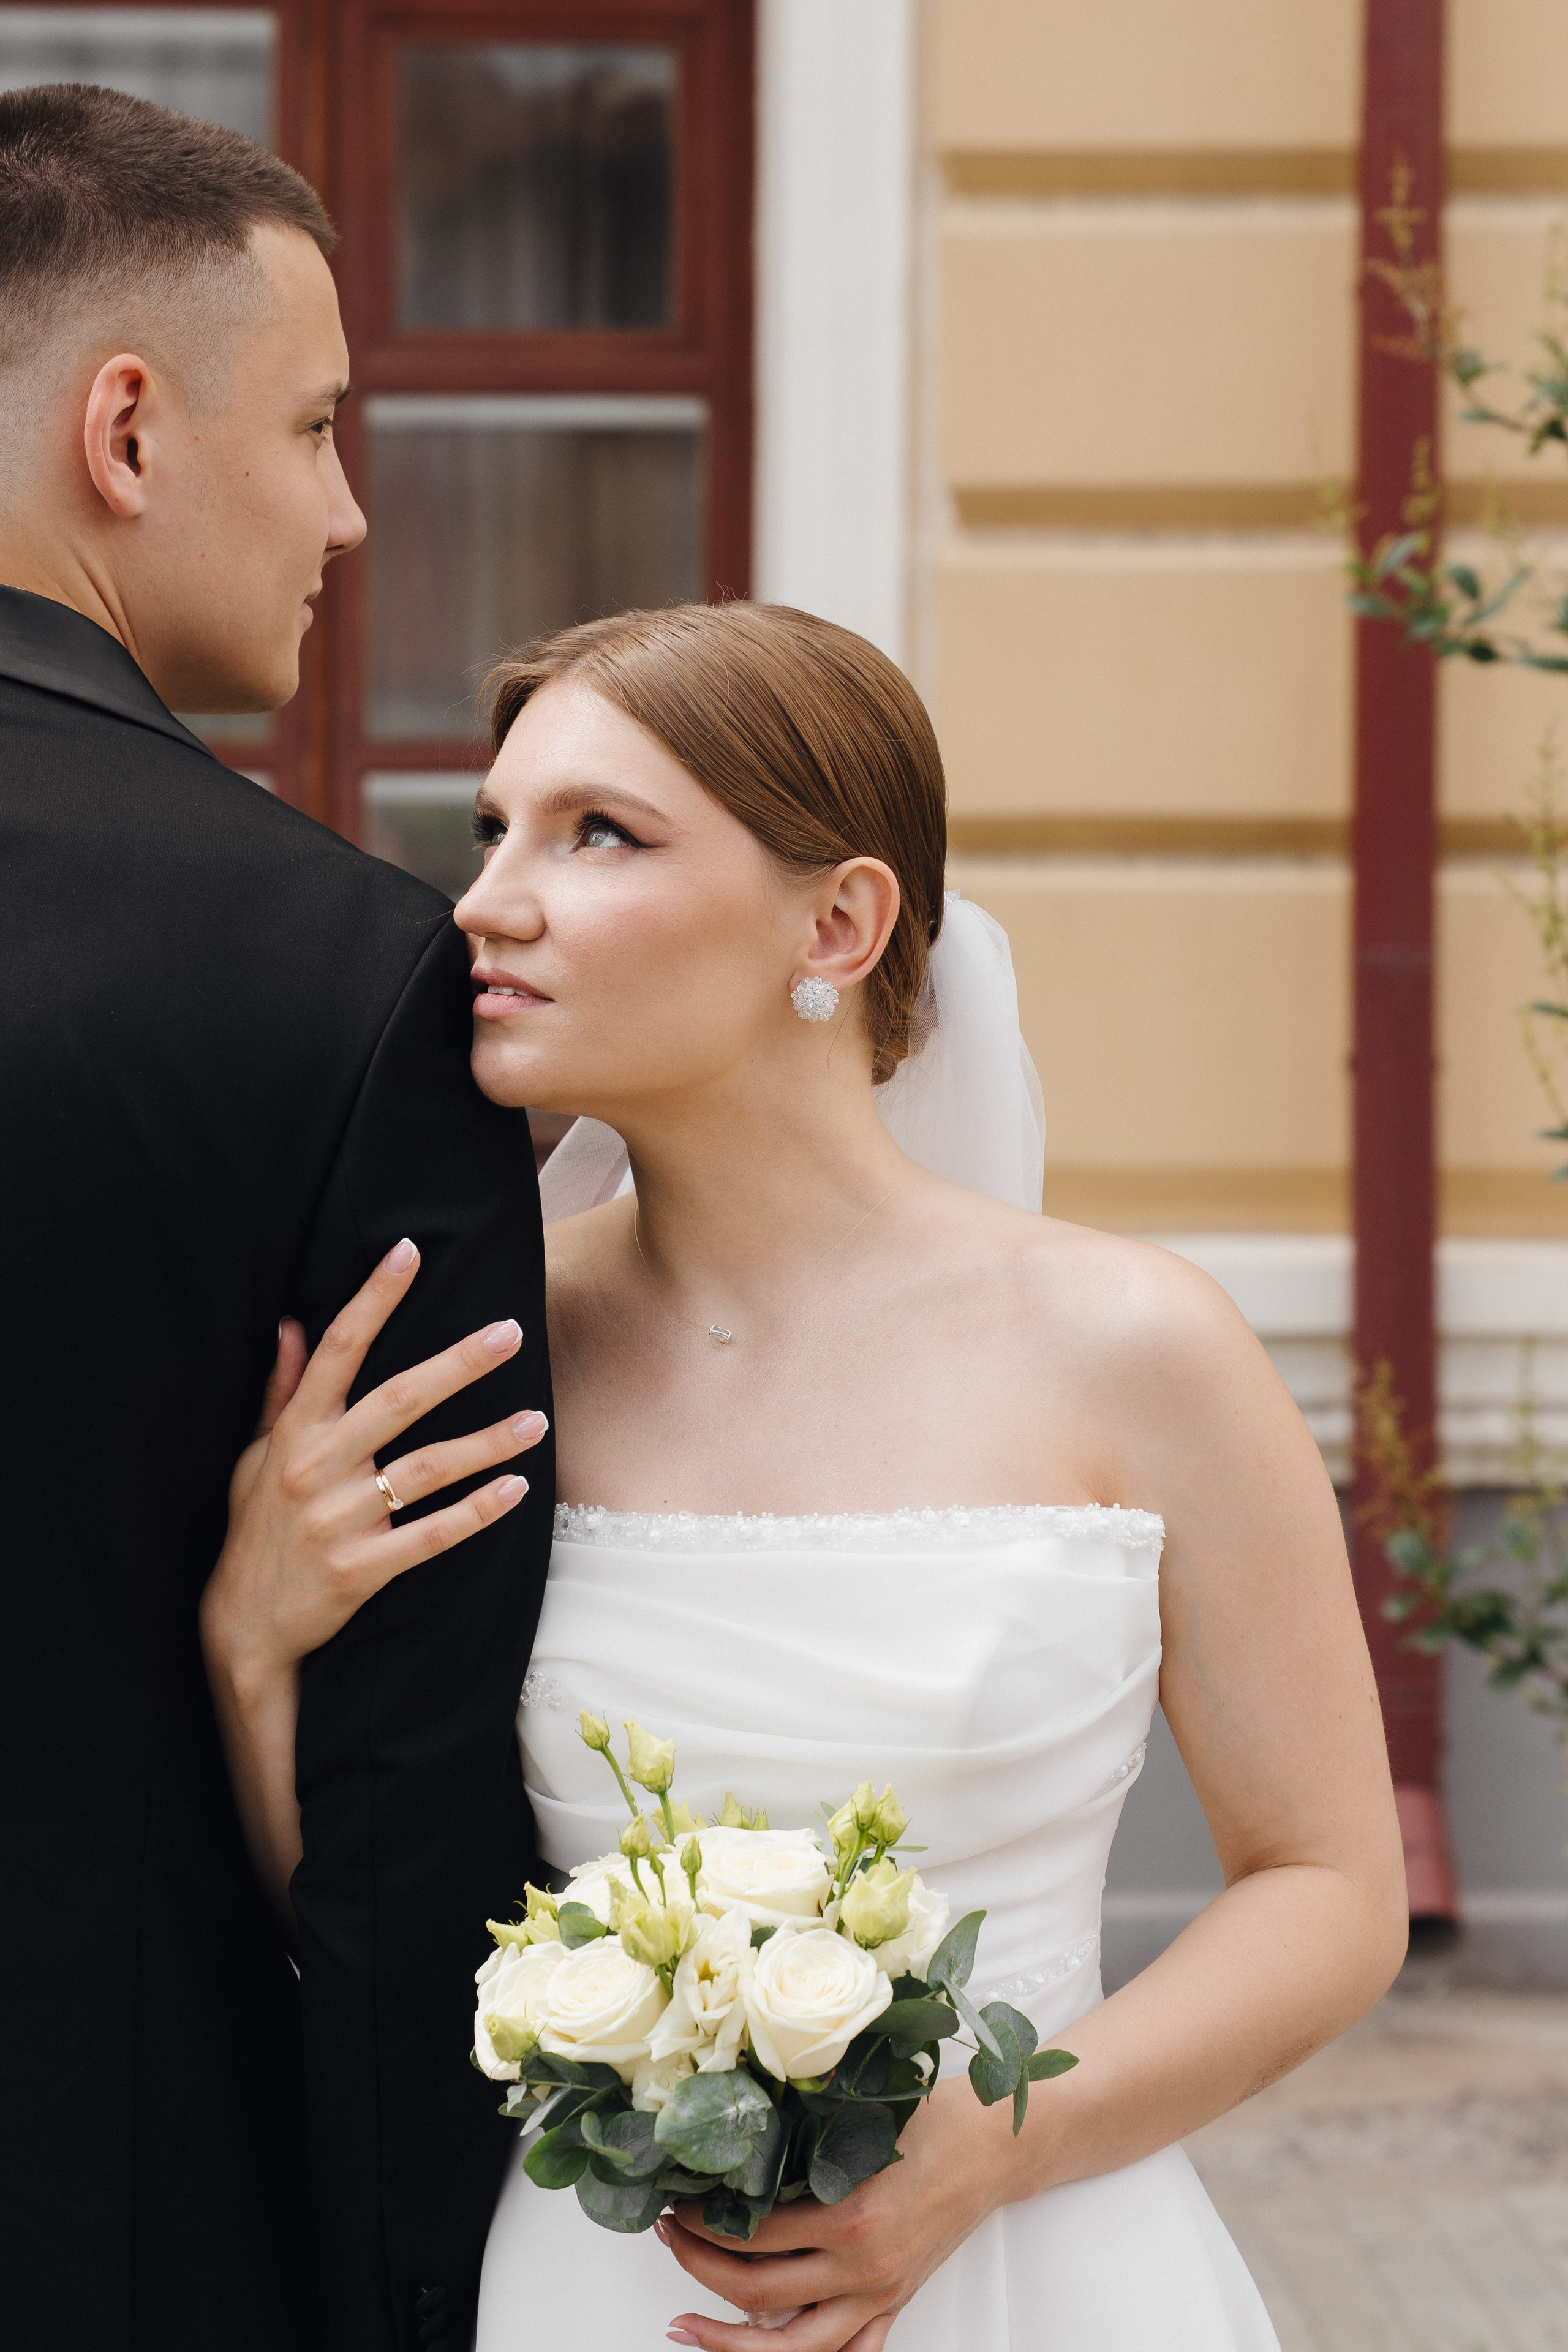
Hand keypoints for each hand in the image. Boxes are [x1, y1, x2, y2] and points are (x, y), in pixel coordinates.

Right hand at [201, 1236, 546, 1692]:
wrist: (242, 1624)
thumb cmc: (256, 1529)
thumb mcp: (257, 1457)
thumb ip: (282, 1393)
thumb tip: (293, 1327)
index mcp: (295, 1433)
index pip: (337, 1351)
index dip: (372, 1300)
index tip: (407, 1253)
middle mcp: (316, 1467)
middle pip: (399, 1400)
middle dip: (458, 1364)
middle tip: (511, 1332)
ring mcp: (338, 1520)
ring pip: (426, 1469)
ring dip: (487, 1443)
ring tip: (537, 1422)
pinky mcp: (359, 1569)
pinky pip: (430, 1536)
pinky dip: (476, 1513)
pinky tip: (516, 1490)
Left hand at [658, 2079, 1031, 2350]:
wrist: (998, 2145)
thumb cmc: (936, 2118)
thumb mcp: (864, 2111)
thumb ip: (804, 2124)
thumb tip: (735, 2120)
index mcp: (852, 2216)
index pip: (752, 2233)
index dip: (701, 2221)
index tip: (674, 2201)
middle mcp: (864, 2268)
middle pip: (757, 2293)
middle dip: (698, 2268)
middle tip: (668, 2238)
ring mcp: (880, 2295)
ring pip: (791, 2349)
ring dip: (728, 2339)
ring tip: (685, 2323)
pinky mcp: (894, 2306)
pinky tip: (759, 2348)